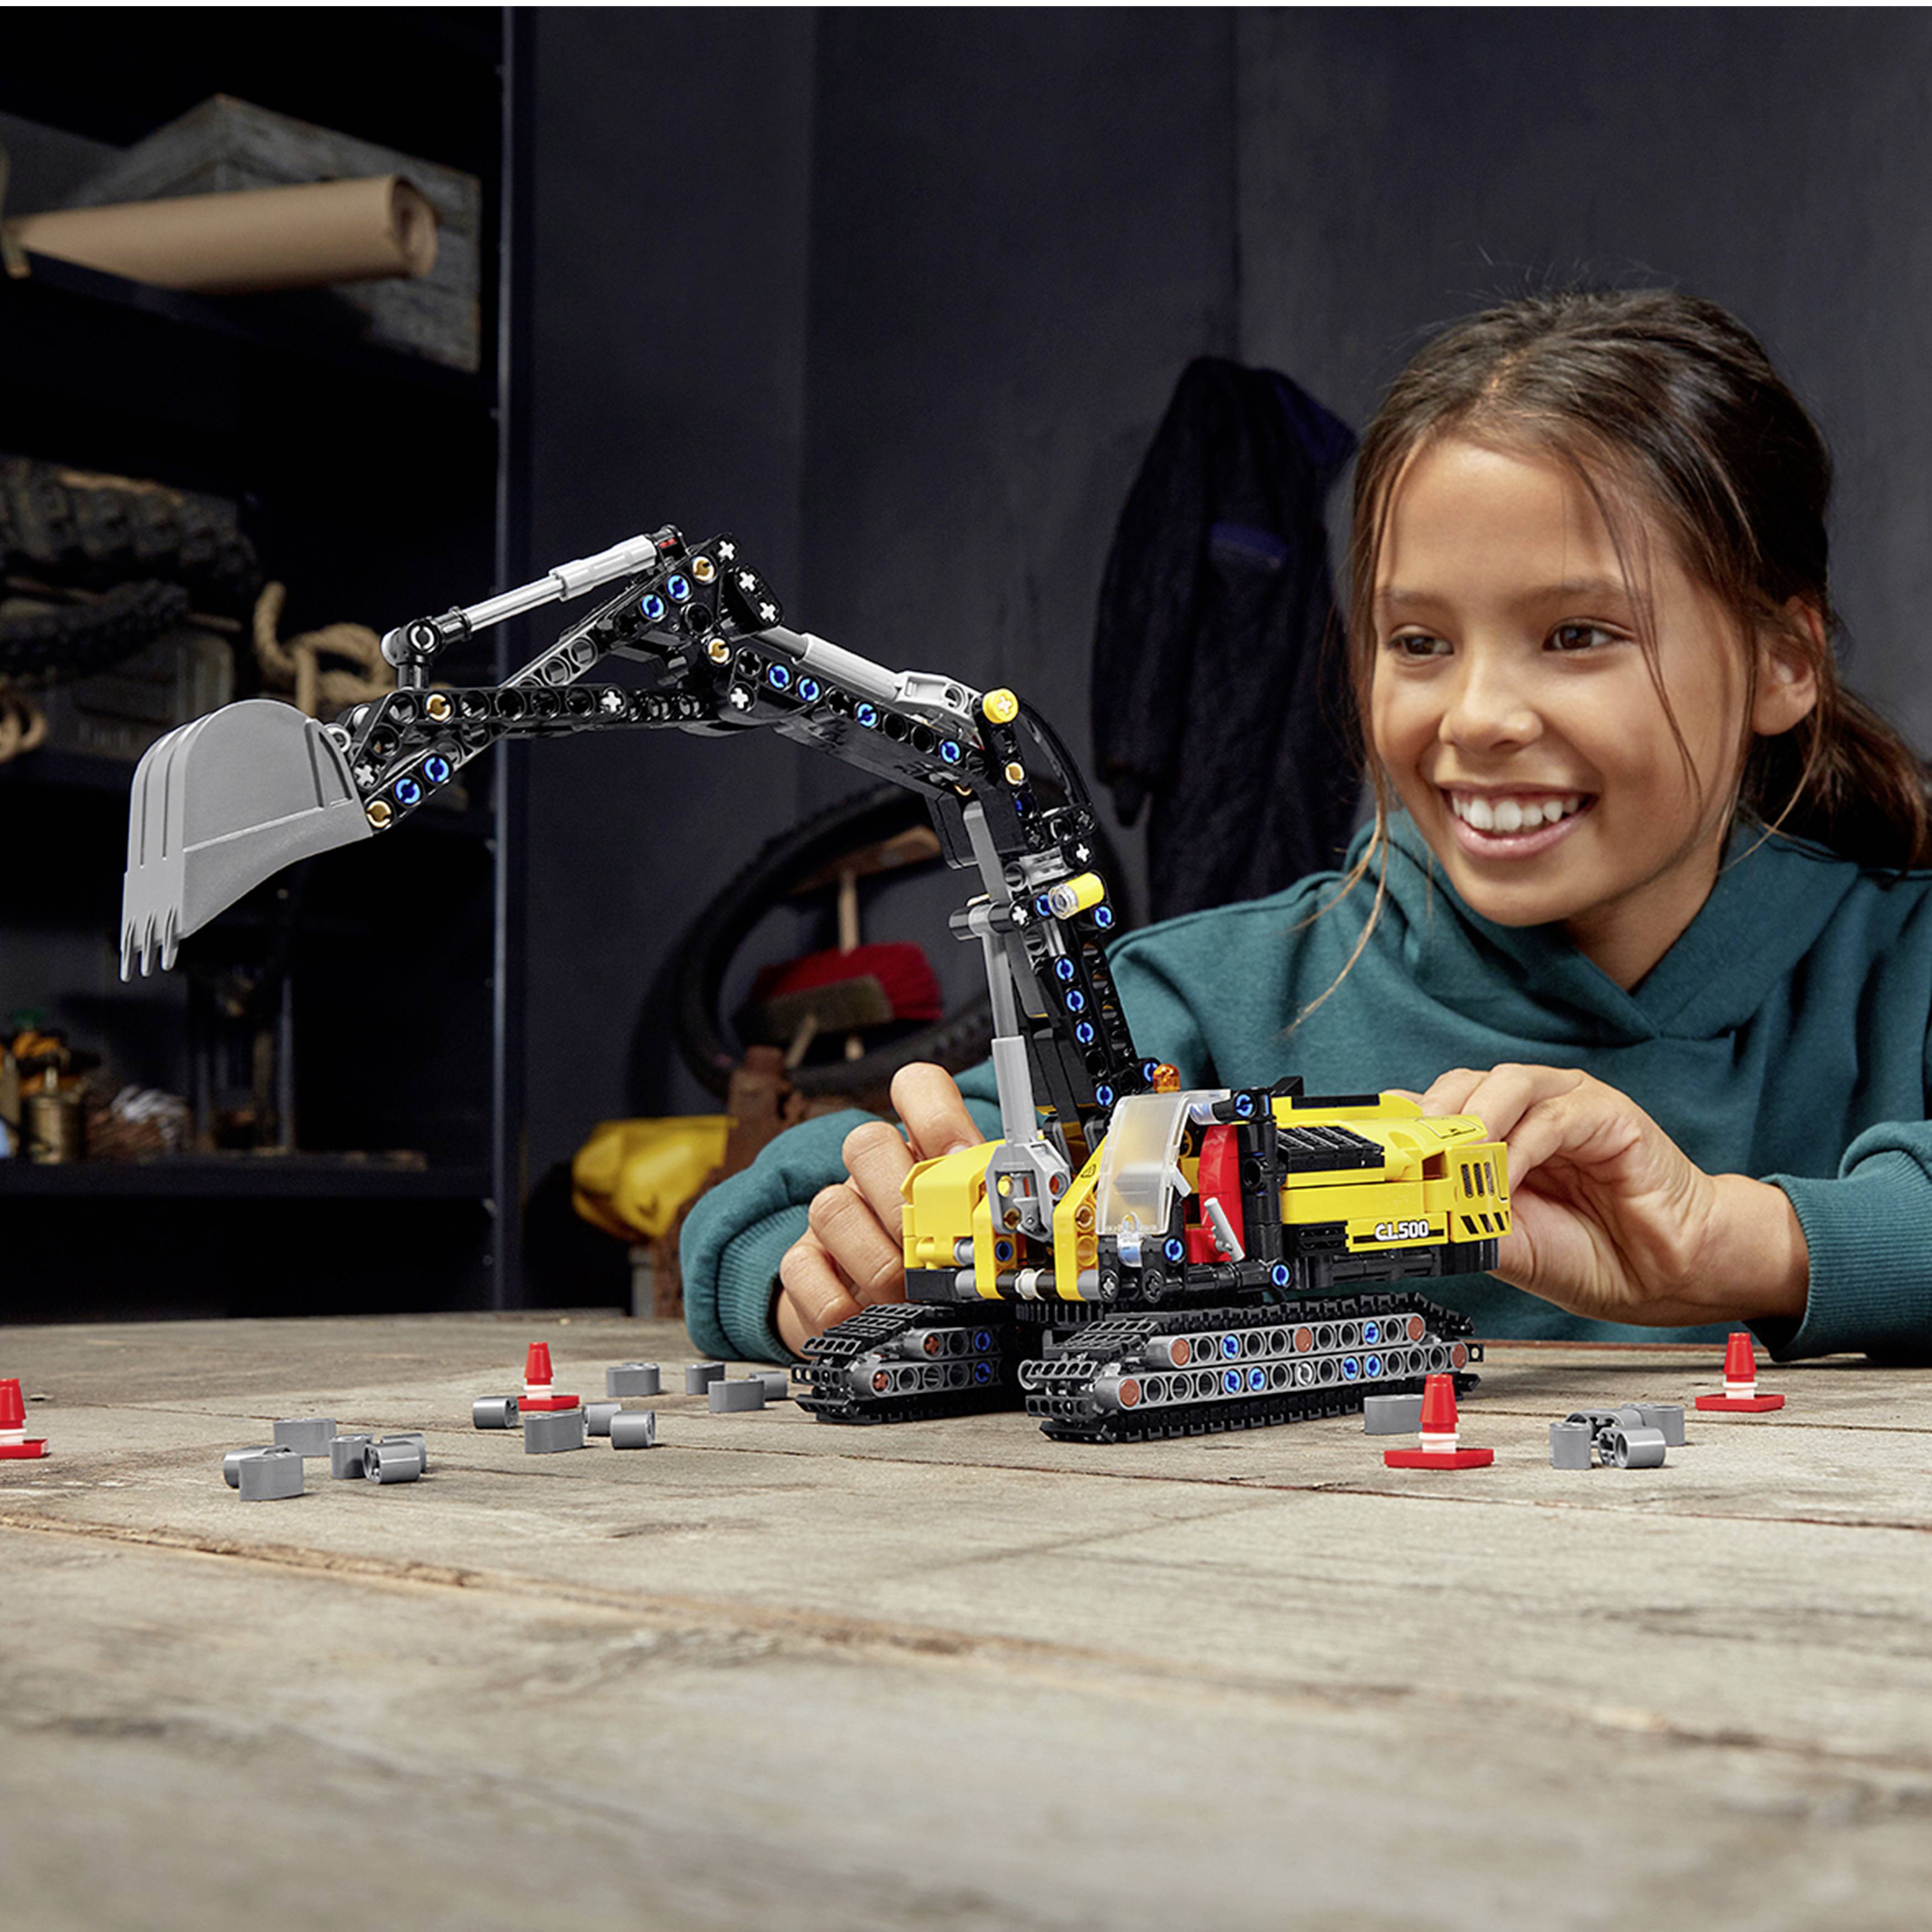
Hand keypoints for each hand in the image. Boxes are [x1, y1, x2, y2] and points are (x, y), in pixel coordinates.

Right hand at [775, 1063, 986, 1354]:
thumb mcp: (973, 1230)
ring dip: (876, 1262)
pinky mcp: (803, 1260)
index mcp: (922, 1152)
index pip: (918, 1089)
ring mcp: (835, 1213)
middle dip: (903, 1204)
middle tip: (933, 1251)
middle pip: (866, 1143)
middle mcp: (873, 1172)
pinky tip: (862, 1317)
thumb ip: (990, 1212)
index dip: (936, 1113)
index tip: (960, 1157)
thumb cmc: (937, 1262)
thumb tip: (1025, 1214)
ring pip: (831, 1206)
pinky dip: (833, 1300)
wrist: (881, 1310)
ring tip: (905, 1297)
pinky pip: (799, 1266)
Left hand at [1416, 1063, 1808, 1328]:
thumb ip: (1462, 1220)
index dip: (1404, 1129)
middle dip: (1429, 1122)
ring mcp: (1568, 1106)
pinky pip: (1553, 1116)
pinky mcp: (1609, 1114)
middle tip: (1411, 1162)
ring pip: (1504, 1085)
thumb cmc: (1597, 1253)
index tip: (1375, 1158)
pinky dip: (1521, 1147)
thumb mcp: (1509, 1244)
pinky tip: (1506, 1181)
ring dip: (1471, 1125)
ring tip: (1456, 1169)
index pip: (1437, 1110)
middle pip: (1461, 1086)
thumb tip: (1406, 1208)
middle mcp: (1528, 1112)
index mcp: (1498, 1136)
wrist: (1670, 1275)